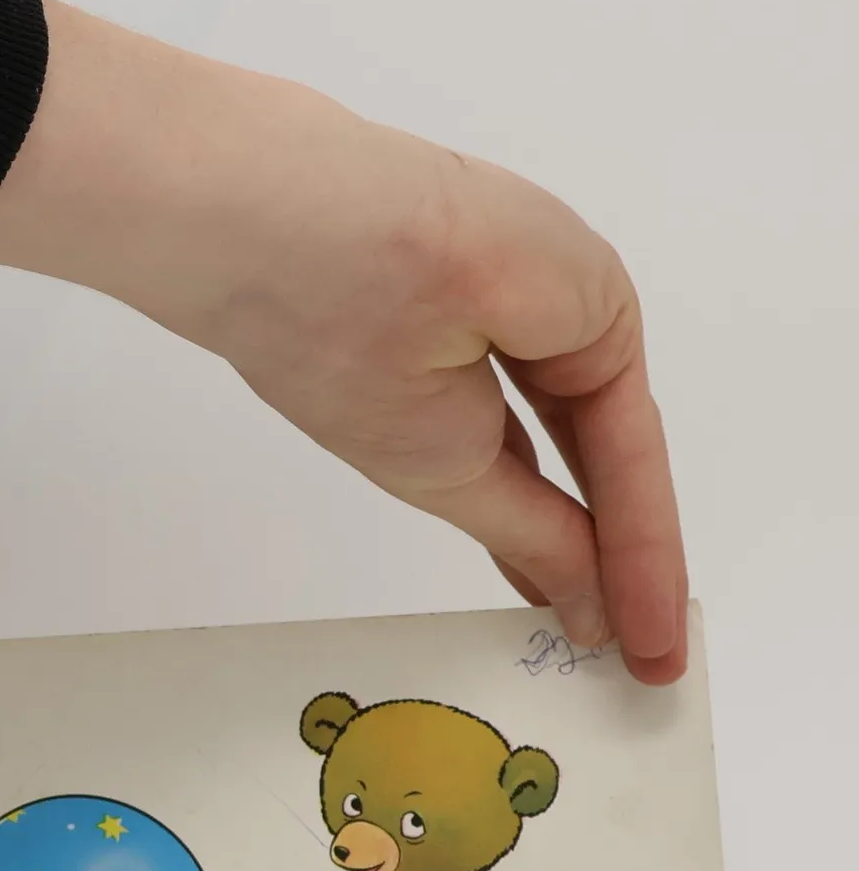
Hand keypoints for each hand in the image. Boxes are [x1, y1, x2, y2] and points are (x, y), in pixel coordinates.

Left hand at [0, 0, 685, 683]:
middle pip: (598, 441)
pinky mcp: (412, 293)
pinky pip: (486, 398)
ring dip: (560, 517)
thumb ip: (525, 526)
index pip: (630, 460)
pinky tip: (507, 534)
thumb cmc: (342, 299)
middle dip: (614, 547)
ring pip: (542, 424)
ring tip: (574, 618)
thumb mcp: (439, 447)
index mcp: (591, 300)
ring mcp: (482, 280)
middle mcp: (552, 281)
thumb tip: (582, 592)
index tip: (651, 660)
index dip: (644, 567)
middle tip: (633, 657)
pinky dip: (501, 471)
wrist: (218, 211)